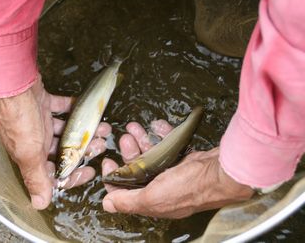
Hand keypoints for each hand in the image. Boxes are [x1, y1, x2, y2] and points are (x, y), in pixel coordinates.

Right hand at [0, 76, 110, 209]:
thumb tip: (40, 204)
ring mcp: (38, 121)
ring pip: (65, 130)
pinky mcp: (41, 103)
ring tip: (101, 126)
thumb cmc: (18, 117)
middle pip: (63, 151)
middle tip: (101, 143)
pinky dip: (73, 109)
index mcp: (32, 156)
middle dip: (84, 149)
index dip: (73, 175)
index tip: (91, 170)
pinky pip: (61, 108)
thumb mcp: (29, 152)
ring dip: (83, 129)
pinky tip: (84, 108)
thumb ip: (36, 177)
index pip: (54, 174)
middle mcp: (35, 141)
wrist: (9, 81)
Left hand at [102, 120, 253, 217]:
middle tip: (125, 137)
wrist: (223, 172)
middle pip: (138, 169)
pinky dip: (162, 135)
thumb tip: (107, 205)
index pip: (126, 191)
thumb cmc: (191, 187)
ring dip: (142, 140)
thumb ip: (129, 201)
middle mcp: (162, 188)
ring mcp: (174, 173)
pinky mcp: (184, 160)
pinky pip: (168, 146)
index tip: (108, 161)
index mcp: (153, 201)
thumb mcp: (154, 197)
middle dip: (129, 152)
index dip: (114, 177)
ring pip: (152, 155)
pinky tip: (158, 126)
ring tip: (135, 127)